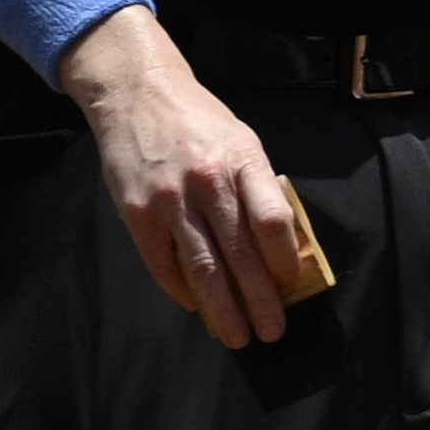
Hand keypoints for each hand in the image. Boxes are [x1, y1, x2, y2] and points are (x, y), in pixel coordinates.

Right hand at [70, 14, 314, 348]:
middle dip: (259, 300)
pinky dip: (181, 289)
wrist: (138, 94)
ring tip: (238, 335)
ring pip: (202, 266)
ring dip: (222, 307)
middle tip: (272, 331)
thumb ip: (260, 189)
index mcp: (243, 162)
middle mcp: (207, 183)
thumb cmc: (199, 121)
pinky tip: (196, 306)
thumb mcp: (243, 142)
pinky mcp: (137, 212)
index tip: (291, 281)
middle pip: (241, 253)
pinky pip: (163, 262)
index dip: (284, 258)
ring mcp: (169, 200)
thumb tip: (283, 243)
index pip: (272, 221)